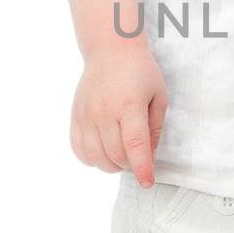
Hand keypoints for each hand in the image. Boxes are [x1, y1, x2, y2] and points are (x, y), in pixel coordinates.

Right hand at [70, 42, 165, 185]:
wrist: (111, 50)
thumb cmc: (140, 72)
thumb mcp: (158, 96)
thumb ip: (155, 127)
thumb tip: (149, 156)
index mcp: (129, 105)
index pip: (134, 145)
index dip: (141, 168)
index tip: (147, 182)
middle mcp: (104, 112)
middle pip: (115, 155)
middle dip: (130, 165)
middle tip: (138, 158)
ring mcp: (86, 114)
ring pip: (95, 157)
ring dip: (111, 165)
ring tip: (121, 156)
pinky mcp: (75, 116)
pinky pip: (78, 149)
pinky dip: (91, 159)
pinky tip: (102, 152)